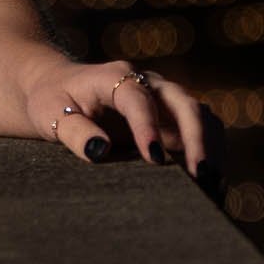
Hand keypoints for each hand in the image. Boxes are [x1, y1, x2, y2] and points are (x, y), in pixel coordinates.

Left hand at [32, 52, 222, 188]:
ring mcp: (165, 102)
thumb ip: (74, 131)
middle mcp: (150, 85)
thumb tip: (100, 150)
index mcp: (117, 77)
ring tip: (212, 186)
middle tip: (201, 175)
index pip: (139, 99)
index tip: (153, 159)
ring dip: (211, 149)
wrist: (59, 88)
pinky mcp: (172, 121)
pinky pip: (202, 133)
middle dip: (197, 140)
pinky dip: (210, 155)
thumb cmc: (52, 101)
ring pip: (202, 119)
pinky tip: (210, 186)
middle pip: (186, 105)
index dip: (148, 127)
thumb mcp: (51, 114)